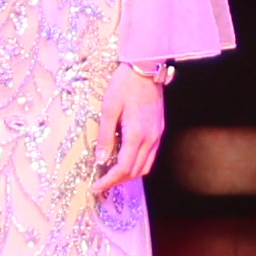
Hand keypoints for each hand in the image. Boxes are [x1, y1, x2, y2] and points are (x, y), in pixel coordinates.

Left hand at [98, 62, 170, 195]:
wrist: (145, 68)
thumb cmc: (124, 85)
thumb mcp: (108, 109)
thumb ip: (105, 136)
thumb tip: (100, 159)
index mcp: (137, 135)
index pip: (123, 168)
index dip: (109, 181)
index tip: (96, 187)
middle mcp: (150, 138)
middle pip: (135, 171)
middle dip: (118, 181)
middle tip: (101, 183)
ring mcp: (157, 135)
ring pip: (145, 166)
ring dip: (129, 174)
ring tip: (111, 174)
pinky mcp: (159, 130)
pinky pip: (150, 156)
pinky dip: (137, 164)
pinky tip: (125, 159)